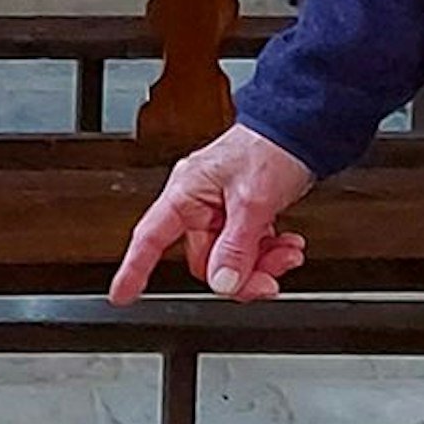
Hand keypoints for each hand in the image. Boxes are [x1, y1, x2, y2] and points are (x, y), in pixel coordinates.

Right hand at [109, 124, 315, 304]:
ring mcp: (221, 209)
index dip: (134, 267)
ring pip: (230, 258)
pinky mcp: (243, 213)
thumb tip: (222, 282)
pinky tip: (287, 245)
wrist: (301, 128)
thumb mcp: (254, 200)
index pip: (151, 237)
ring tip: (287, 254)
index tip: (122, 295)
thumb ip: (237, 246)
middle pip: (205, 260)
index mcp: (187, 192)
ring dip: (261, 263)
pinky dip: (269, 251)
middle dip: (240, 273)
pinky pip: (248, 247)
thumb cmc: (271, 145)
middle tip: (268, 279)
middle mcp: (199, 202)